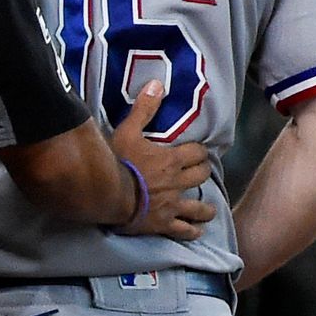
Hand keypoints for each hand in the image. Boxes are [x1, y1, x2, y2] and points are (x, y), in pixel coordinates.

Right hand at [108, 81, 216, 239]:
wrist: (109, 195)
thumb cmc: (117, 162)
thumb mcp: (126, 131)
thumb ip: (143, 109)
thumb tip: (157, 83)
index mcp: (171, 160)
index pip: (197, 153)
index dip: (199, 152)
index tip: (197, 152)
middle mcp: (177, 183)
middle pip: (201, 177)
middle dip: (202, 173)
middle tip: (200, 173)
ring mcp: (172, 205)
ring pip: (199, 208)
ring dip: (205, 208)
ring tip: (207, 209)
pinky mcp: (164, 223)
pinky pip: (184, 230)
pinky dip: (192, 230)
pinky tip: (196, 231)